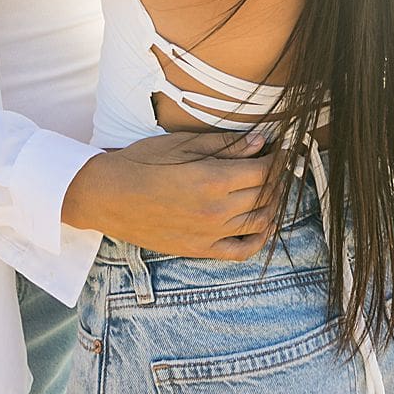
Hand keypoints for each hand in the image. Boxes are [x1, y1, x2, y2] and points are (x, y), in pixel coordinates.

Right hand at [62, 130, 278, 260]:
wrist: (111, 196)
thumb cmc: (144, 163)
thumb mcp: (183, 145)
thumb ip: (225, 145)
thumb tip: (260, 141)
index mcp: (213, 179)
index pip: (262, 170)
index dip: (278, 158)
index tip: (282, 148)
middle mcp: (216, 210)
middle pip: (264, 195)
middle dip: (278, 178)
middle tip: (281, 164)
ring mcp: (210, 234)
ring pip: (258, 222)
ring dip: (273, 205)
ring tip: (274, 189)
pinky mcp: (200, 249)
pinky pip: (241, 251)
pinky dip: (259, 239)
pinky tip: (265, 224)